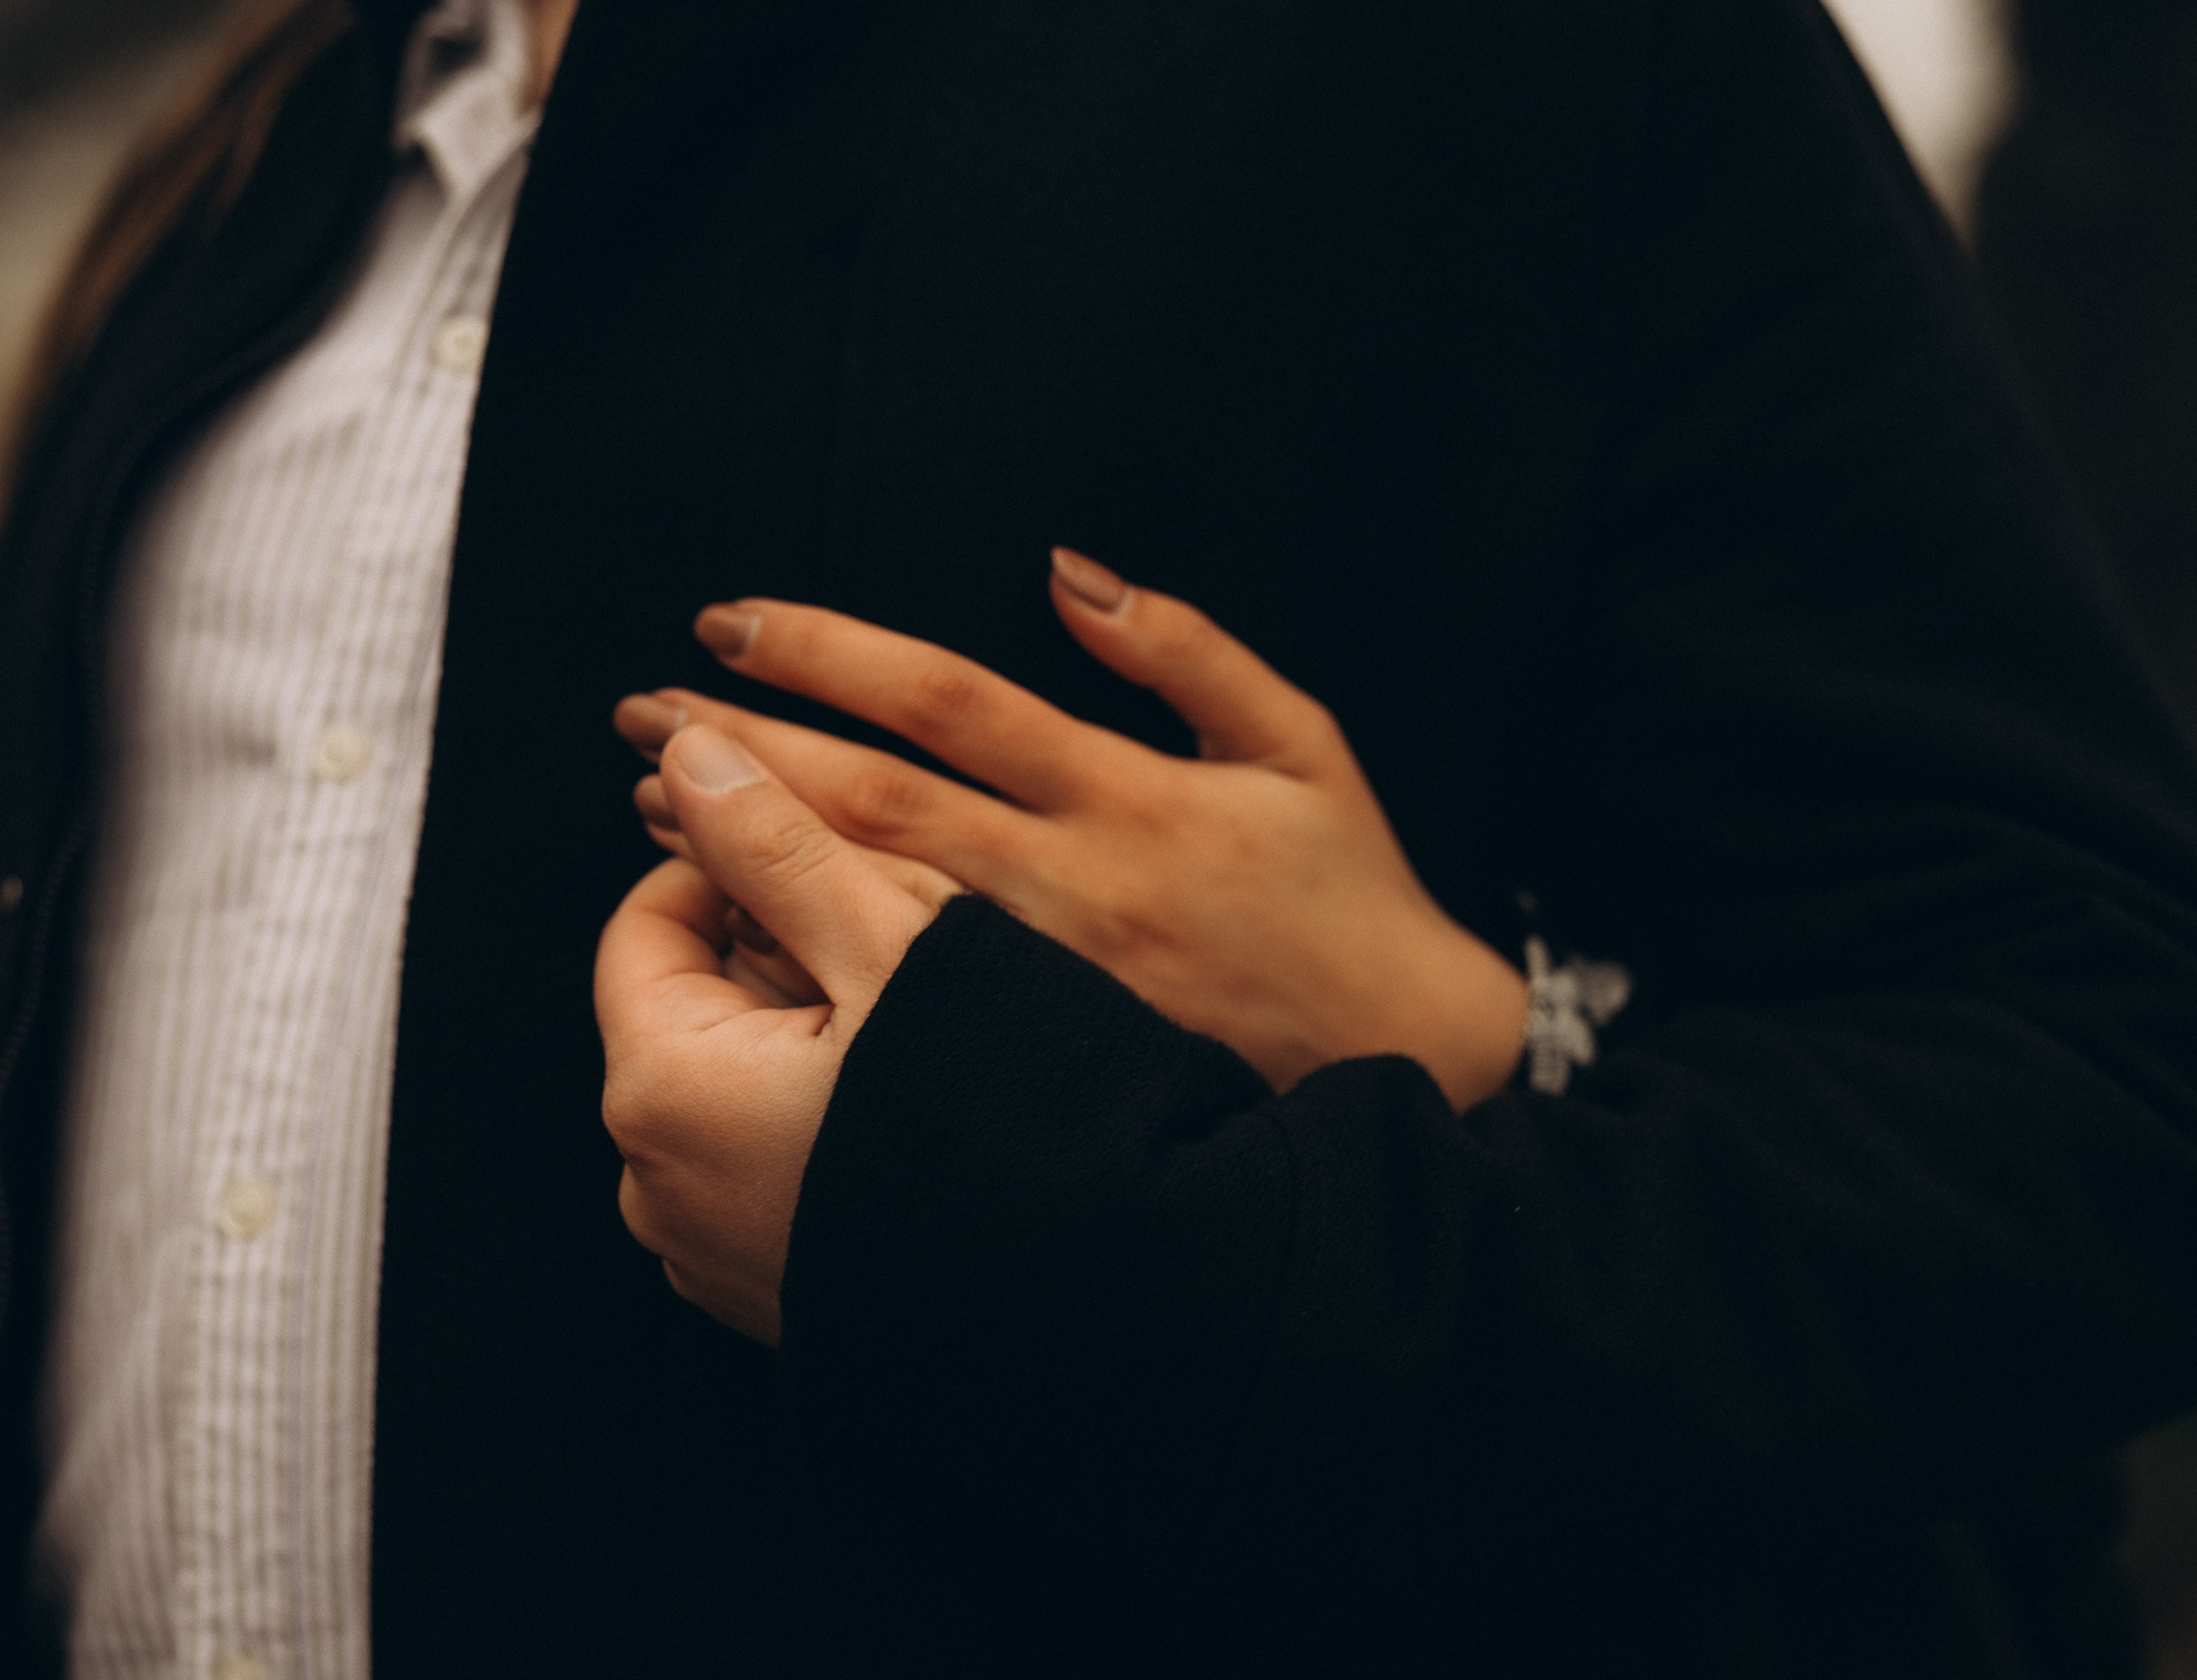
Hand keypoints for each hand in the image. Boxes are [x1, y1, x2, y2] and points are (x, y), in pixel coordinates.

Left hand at [592, 727, 942, 1342]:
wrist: (1099, 1293)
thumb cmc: (997, 1116)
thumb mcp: (893, 943)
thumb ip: (779, 840)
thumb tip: (689, 751)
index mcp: (661, 1091)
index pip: (646, 924)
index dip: (738, 863)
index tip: (839, 855)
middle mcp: (660, 1188)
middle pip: (698, 1007)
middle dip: (791, 950)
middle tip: (912, 938)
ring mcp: (715, 1255)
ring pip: (744, 1085)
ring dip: (821, 1032)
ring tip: (937, 1020)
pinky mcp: (777, 1295)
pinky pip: (779, 1165)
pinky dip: (832, 1117)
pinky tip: (933, 1105)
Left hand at [615, 549, 1527, 1110]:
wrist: (1403, 1071)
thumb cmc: (1349, 896)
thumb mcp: (1301, 748)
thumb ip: (1190, 652)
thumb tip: (1067, 573)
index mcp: (1131, 800)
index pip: (949, 705)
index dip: (829, 654)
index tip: (726, 622)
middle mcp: (1075, 893)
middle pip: (873, 808)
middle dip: (744, 753)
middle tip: (641, 715)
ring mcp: (1048, 990)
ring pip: (860, 917)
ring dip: (749, 860)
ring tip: (652, 810)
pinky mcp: (1038, 1070)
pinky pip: (892, 1019)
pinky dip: (806, 969)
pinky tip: (734, 937)